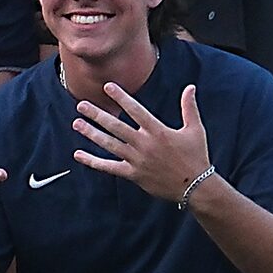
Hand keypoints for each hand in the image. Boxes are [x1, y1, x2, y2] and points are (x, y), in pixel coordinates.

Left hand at [72, 83, 212, 200]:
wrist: (196, 186)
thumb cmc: (196, 156)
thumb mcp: (195, 129)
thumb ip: (189, 107)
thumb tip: (190, 86)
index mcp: (158, 131)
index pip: (135, 110)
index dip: (121, 97)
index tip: (107, 87)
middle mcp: (144, 144)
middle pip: (116, 126)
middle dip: (97, 115)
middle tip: (81, 105)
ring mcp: (137, 160)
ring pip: (109, 145)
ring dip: (91, 134)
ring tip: (76, 123)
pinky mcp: (133, 174)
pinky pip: (109, 167)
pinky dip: (93, 161)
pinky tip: (78, 154)